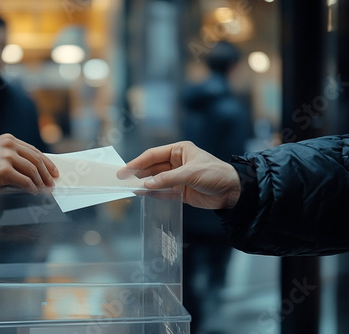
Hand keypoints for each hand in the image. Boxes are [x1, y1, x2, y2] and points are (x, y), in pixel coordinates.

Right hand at [0, 134, 58, 194]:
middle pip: (36, 160)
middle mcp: (8, 145)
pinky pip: (25, 181)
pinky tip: (33, 192)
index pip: (33, 150)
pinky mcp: (4, 171)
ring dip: (40, 182)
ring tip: (44, 189)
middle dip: (47, 173)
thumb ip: (13, 158)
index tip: (53, 170)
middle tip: (52, 182)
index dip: (46, 162)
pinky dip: (32, 188)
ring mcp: (6, 157)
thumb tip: (34, 172)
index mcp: (7, 139)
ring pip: (33, 171)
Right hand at [117, 141, 240, 209]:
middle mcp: (176, 162)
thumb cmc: (215, 174)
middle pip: (152, 168)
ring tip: (129, 188)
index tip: (124, 170)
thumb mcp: (190, 174)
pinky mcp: (180, 191)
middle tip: (122, 181)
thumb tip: (147, 185)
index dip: (137, 163)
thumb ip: (167, 179)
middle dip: (138, 174)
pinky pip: (162, 191)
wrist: (233, 192)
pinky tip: (143, 194)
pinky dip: (153, 193)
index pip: (153, 155)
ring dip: (144, 184)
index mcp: (179, 150)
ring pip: (156, 180)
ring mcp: (177, 177)